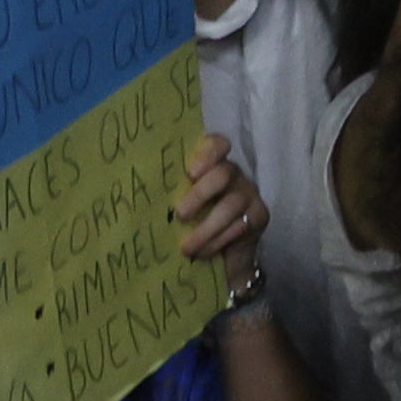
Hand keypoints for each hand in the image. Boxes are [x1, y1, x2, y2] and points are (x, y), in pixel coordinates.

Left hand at [175, 135, 267, 285]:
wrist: (223, 257)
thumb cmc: (192, 223)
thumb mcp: (180, 206)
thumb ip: (171, 193)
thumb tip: (141, 192)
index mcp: (211, 164)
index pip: (216, 144)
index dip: (207, 153)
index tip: (191, 173)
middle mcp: (233, 174)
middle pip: (223, 173)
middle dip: (200, 194)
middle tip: (180, 215)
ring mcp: (249, 193)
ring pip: (232, 204)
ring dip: (206, 228)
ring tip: (186, 247)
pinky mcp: (260, 215)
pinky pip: (240, 226)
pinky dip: (217, 241)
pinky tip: (202, 253)